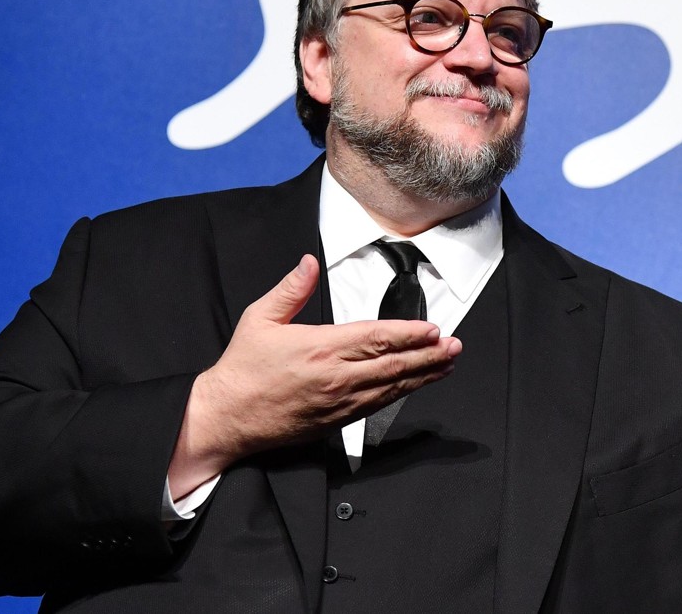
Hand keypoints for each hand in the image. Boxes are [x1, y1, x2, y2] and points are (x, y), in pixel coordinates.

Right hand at [168, 254, 457, 494]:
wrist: (226, 417)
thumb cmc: (243, 368)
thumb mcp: (260, 318)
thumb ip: (291, 289)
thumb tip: (309, 262)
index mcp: (321, 348)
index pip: (376, 339)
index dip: (409, 335)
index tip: (433, 330)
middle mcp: (336, 376)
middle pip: (394, 365)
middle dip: (429, 355)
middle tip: (455, 346)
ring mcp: (339, 402)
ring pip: (392, 388)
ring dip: (423, 375)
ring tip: (447, 364)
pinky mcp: (337, 421)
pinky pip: (377, 406)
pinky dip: (401, 394)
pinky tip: (416, 385)